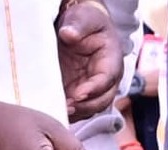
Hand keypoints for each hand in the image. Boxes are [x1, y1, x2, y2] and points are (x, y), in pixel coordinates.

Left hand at [55, 1, 123, 118]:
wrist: (81, 25)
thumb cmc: (86, 20)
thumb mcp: (84, 17)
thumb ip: (78, 24)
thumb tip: (69, 34)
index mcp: (111, 61)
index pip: (106, 79)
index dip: (93, 89)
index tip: (77, 94)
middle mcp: (106, 79)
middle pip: (102, 99)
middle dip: (86, 106)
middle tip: (67, 107)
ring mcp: (93, 87)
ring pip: (91, 107)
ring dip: (78, 112)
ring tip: (61, 113)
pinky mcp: (80, 91)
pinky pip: (79, 107)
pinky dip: (70, 112)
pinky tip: (56, 113)